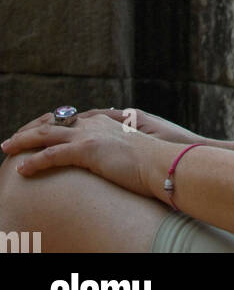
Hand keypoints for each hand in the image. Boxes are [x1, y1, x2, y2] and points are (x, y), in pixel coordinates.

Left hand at [0, 112, 163, 199]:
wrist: (162, 162)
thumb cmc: (151, 162)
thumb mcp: (130, 150)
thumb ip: (116, 148)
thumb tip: (110, 157)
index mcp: (104, 122)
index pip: (69, 120)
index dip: (49, 124)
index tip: (36, 131)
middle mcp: (94, 124)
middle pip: (53, 122)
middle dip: (30, 129)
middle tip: (13, 138)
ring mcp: (89, 136)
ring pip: (46, 134)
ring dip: (23, 141)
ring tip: (7, 147)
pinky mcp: (87, 151)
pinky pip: (52, 155)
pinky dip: (34, 162)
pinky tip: (22, 170)